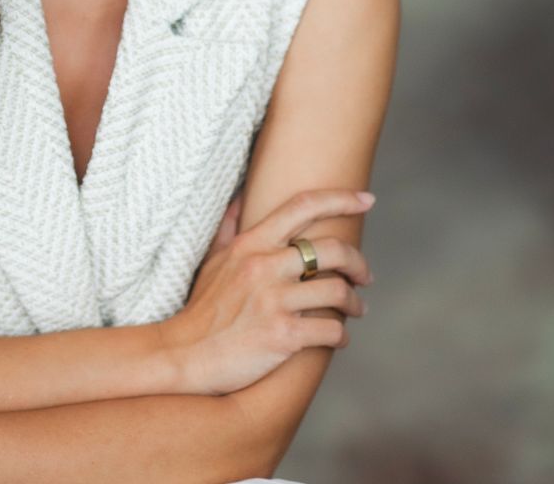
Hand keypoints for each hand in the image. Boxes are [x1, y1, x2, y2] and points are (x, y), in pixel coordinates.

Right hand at [161, 188, 374, 396]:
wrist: (186, 354)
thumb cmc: (202, 307)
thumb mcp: (213, 260)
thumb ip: (230, 228)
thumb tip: (239, 199)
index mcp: (251, 244)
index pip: (302, 206)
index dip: (340, 199)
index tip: (366, 200)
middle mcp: (264, 266)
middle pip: (332, 249)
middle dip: (358, 262)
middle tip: (365, 276)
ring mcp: (273, 300)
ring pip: (338, 291)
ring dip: (355, 303)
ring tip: (356, 309)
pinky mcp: (282, 335)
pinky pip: (331, 330)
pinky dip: (342, 335)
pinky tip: (338, 337)